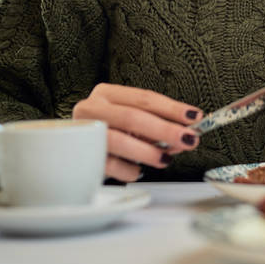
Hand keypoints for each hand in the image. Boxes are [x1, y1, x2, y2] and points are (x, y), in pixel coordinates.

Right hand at [72, 83, 202, 182]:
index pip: (144, 98)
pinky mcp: (81, 157)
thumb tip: (185, 133)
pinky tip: (139, 170)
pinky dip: (130, 169)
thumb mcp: (130, 121)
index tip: (194, 116)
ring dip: (148, 151)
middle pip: (133, 117)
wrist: (70, 151)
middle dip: (165, 129)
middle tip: (188, 139)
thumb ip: (154, 124)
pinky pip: (110, 165)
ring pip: (119, 140)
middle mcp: (91, 108)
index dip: (171, 107)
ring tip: (166, 159)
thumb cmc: (109, 132)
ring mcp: (83, 132)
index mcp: (106, 93)